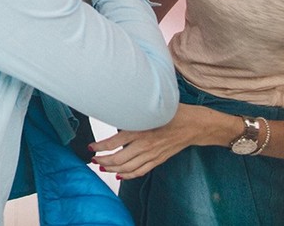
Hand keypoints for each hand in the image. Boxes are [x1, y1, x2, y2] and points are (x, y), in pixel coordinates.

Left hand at [90, 104, 229, 178]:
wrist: (193, 125)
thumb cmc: (171, 112)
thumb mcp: (149, 108)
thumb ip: (133, 113)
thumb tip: (115, 113)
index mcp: (141, 130)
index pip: (114, 142)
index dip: (100, 146)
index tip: (90, 147)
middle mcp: (145, 145)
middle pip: (119, 159)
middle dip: (103, 160)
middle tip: (93, 159)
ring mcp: (152, 155)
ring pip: (128, 168)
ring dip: (112, 168)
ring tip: (102, 166)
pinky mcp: (158, 160)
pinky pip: (140, 171)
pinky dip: (128, 175)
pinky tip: (119, 175)